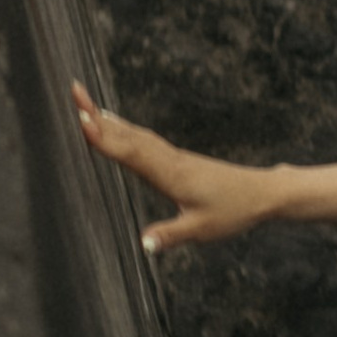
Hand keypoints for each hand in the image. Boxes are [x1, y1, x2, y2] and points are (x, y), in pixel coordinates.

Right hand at [72, 84, 275, 256]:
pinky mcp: (178, 159)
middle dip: (98, 114)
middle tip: (73, 91)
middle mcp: (169, 160)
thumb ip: (171, 236)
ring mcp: (173, 157)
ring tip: (83, 104)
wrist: (263, 194)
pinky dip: (125, 129)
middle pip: (128, 134)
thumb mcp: (203, 230)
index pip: (131, 153)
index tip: (81, 120)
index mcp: (171, 174)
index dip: (105, 138)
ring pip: (135, 134)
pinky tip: (116, 126)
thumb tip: (144, 246)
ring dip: (108, 119)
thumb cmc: (235, 211)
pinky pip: (144, 140)